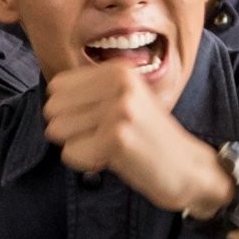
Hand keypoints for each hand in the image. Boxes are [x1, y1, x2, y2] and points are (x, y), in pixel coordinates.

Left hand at [40, 58, 234, 217]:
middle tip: (106, 137)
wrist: (189, 169)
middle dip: (72, 130)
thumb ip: (90, 93)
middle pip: (53, 109)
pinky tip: (115, 159)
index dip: (70, 110)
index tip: (100, 120)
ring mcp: (119, 109)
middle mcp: (119, 83)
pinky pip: (70, 153)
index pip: (57, 86)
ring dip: (80, 147)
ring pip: (58, 131)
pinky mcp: (117, 137)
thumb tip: (48, 101)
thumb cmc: (149, 138)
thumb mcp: (124, 101)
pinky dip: (87, 163)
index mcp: (119, 70)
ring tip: (112, 146)